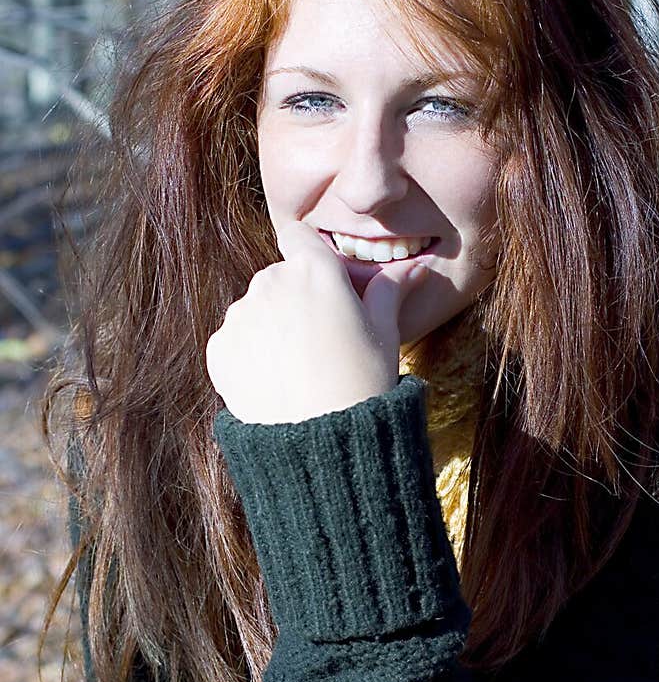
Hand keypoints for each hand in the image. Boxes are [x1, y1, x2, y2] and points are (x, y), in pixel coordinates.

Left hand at [205, 221, 429, 423]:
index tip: (326, 285)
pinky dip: (252, 355)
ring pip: (257, 310)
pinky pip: (236, 341)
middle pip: (280, 276)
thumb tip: (416, 267)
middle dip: (298, 298)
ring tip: (301, 368)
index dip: (313, 256)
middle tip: (324, 339)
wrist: (323, 445)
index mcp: (314, 270)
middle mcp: (270, 282)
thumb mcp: (385, 333)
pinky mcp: (220, 349)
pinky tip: (279, 381)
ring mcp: (240, 316)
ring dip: (274, 327)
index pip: (300, 236)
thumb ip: (390, 290)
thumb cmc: (364, 383)